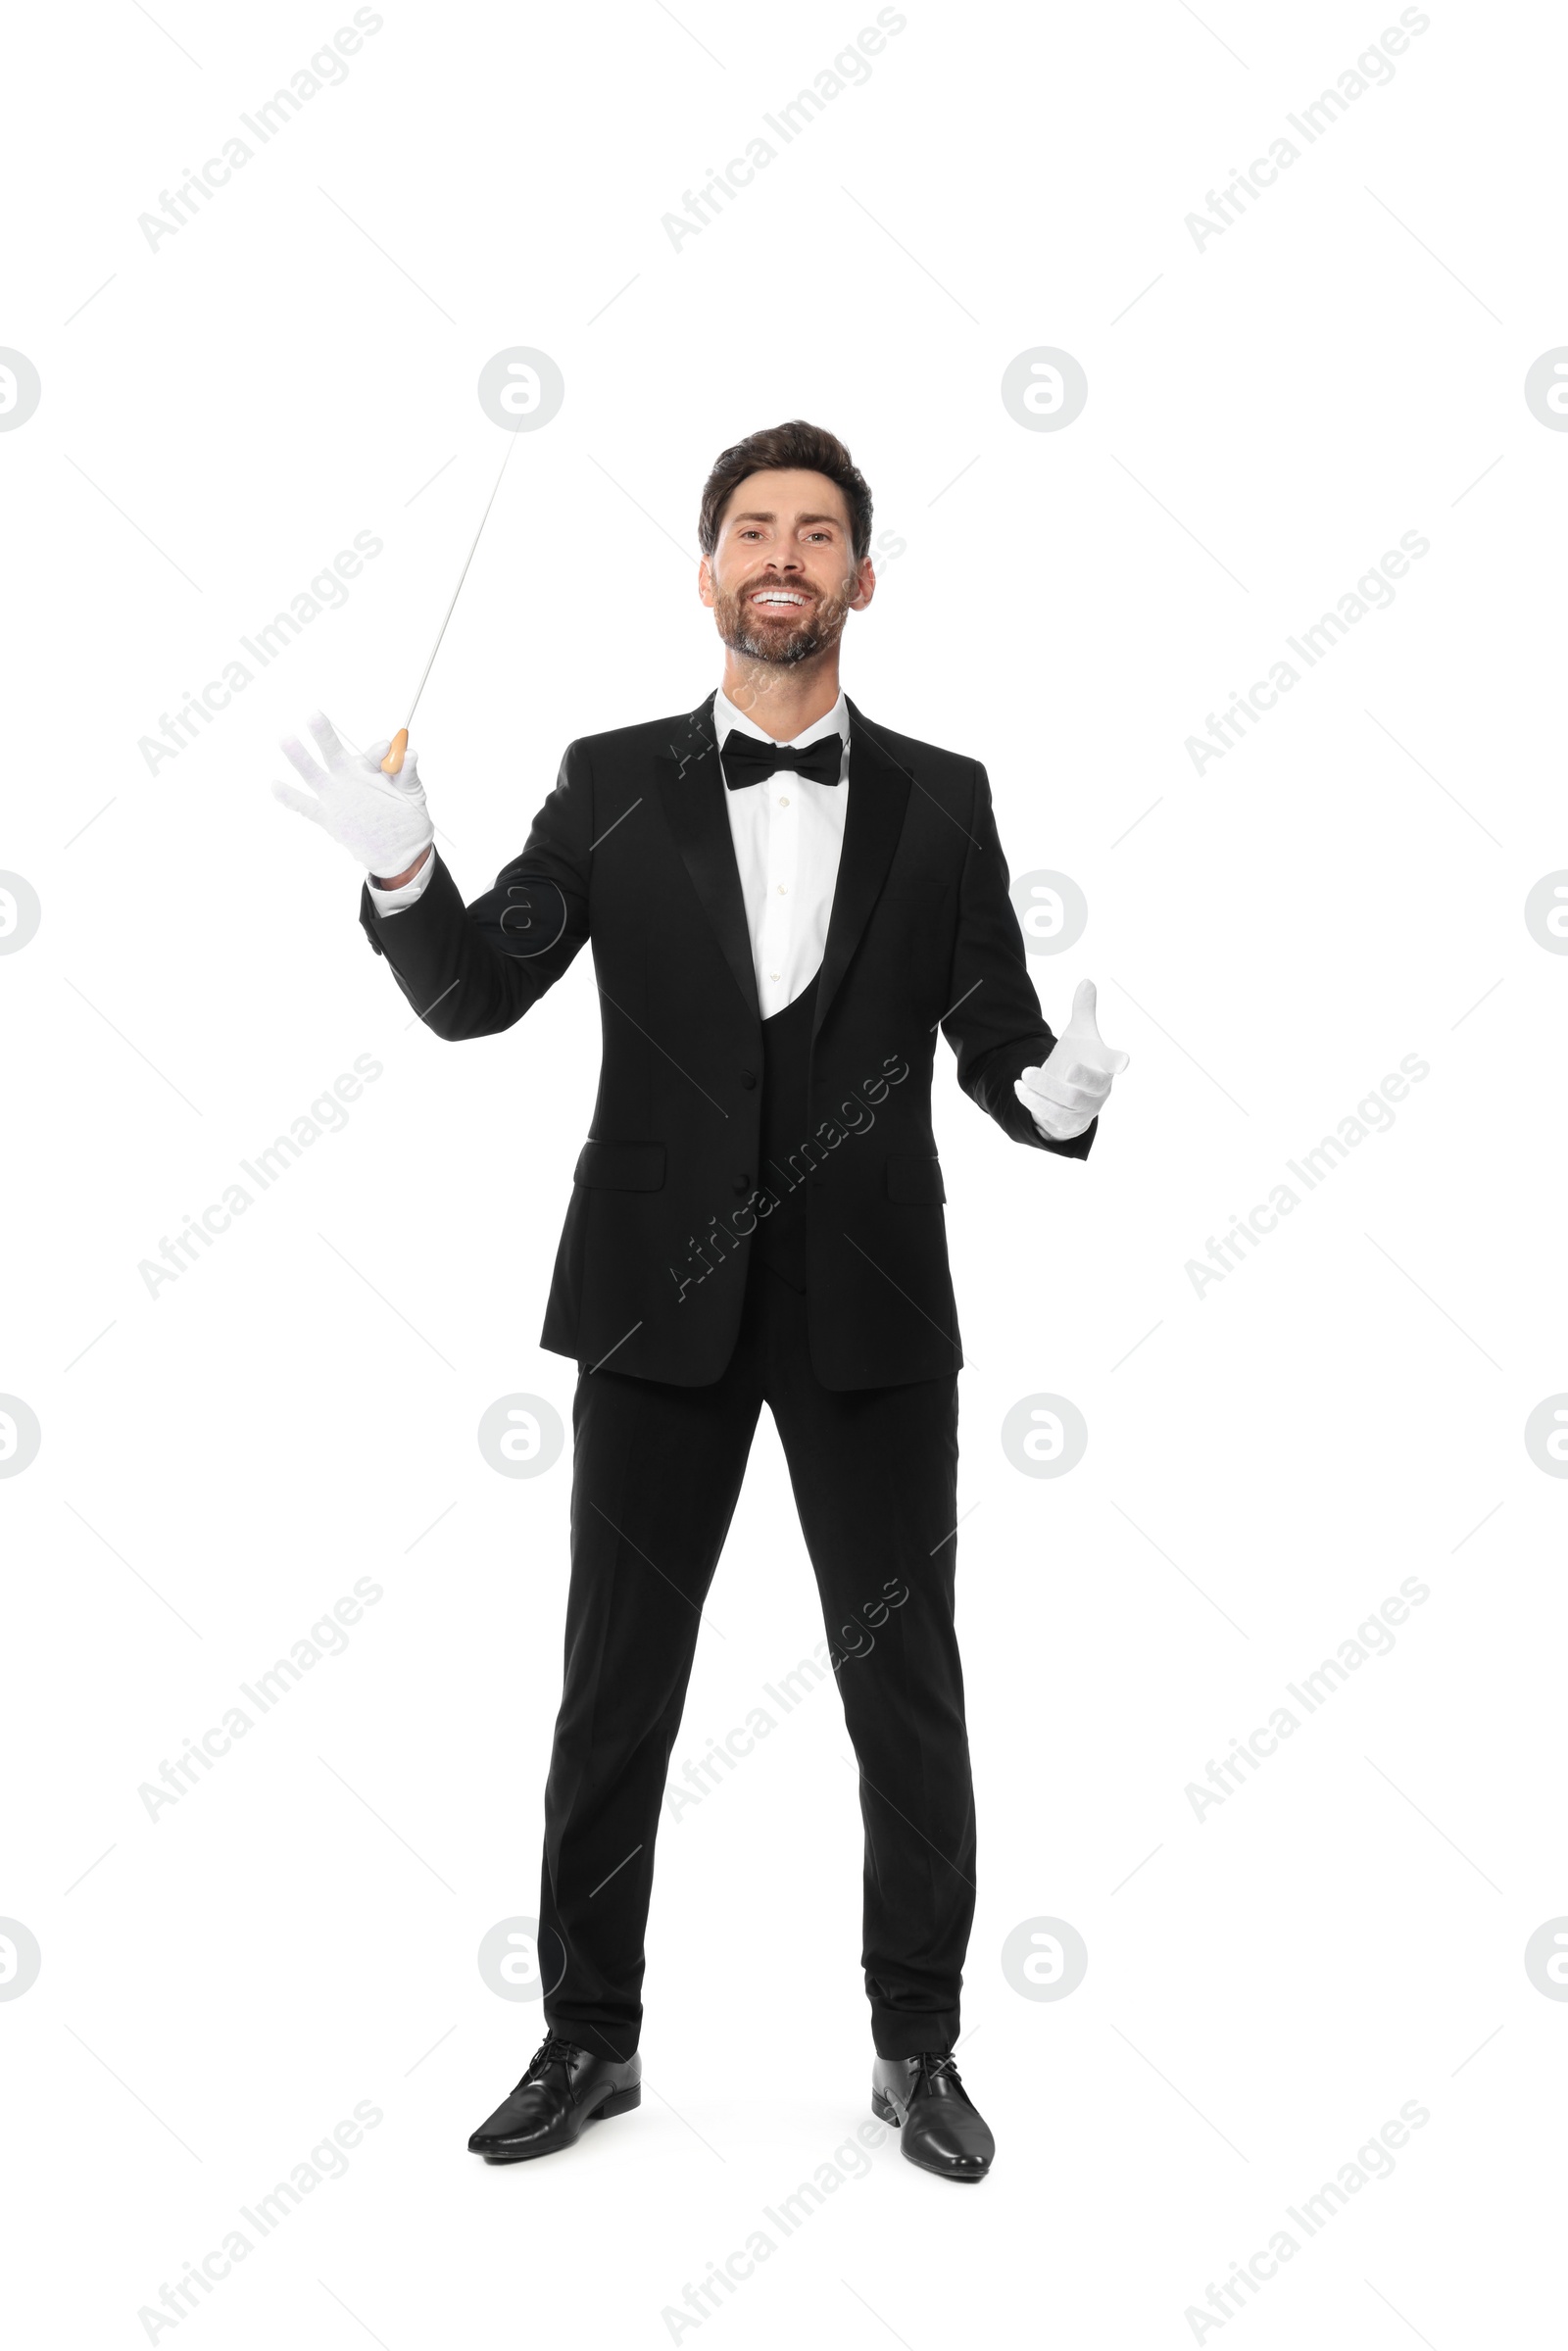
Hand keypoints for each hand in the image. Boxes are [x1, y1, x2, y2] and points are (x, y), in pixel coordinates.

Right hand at [272, 711, 433, 880]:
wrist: (397, 850)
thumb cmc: (405, 814)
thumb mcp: (412, 794)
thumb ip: (408, 775)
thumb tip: (409, 754)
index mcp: (371, 769)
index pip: (371, 755)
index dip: (376, 751)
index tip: (386, 747)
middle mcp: (350, 777)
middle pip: (334, 753)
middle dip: (324, 735)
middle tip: (314, 716)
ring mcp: (337, 796)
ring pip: (314, 774)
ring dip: (299, 757)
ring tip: (286, 739)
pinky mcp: (329, 817)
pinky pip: (305, 806)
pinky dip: (290, 797)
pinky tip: (275, 785)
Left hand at [1016, 978, 1128, 1141]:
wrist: (1069, 1093)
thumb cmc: (1079, 1058)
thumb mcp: (1079, 1034)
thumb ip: (1083, 1010)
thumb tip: (1086, 981)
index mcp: (1104, 1067)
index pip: (1113, 1063)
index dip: (1117, 1061)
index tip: (1123, 1062)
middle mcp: (1099, 1090)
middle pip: (1091, 1086)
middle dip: (1079, 1077)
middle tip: (1064, 1067)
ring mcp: (1085, 1109)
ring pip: (1067, 1103)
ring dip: (1045, 1090)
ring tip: (1024, 1074)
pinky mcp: (1069, 1123)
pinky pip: (1052, 1116)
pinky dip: (1034, 1103)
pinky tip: (1019, 1088)